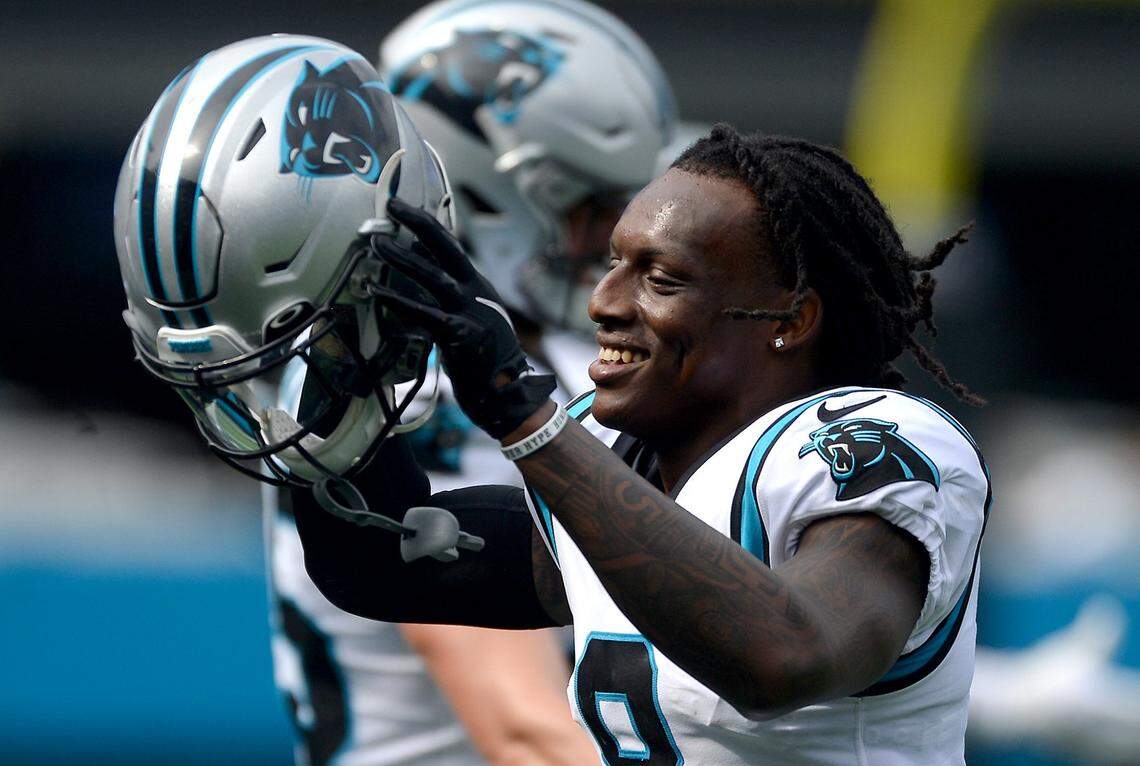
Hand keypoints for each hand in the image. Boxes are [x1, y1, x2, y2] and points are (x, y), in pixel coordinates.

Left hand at [368, 198, 554, 438]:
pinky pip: (425, 315)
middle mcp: (476, 294)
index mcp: (476, 286)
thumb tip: (414, 257)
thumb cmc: (482, 356)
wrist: (507, 394)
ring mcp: (471, 314)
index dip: (425, 224)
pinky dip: (399, 302)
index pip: (450, 246)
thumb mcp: (467, 315)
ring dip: (404, 260)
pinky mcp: (462, 337)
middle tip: (391, 207)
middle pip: (448, 249)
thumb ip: (443, 290)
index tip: (399, 206)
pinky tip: (377, 292)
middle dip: (420, 225)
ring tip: (376, 245)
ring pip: (434, 278)